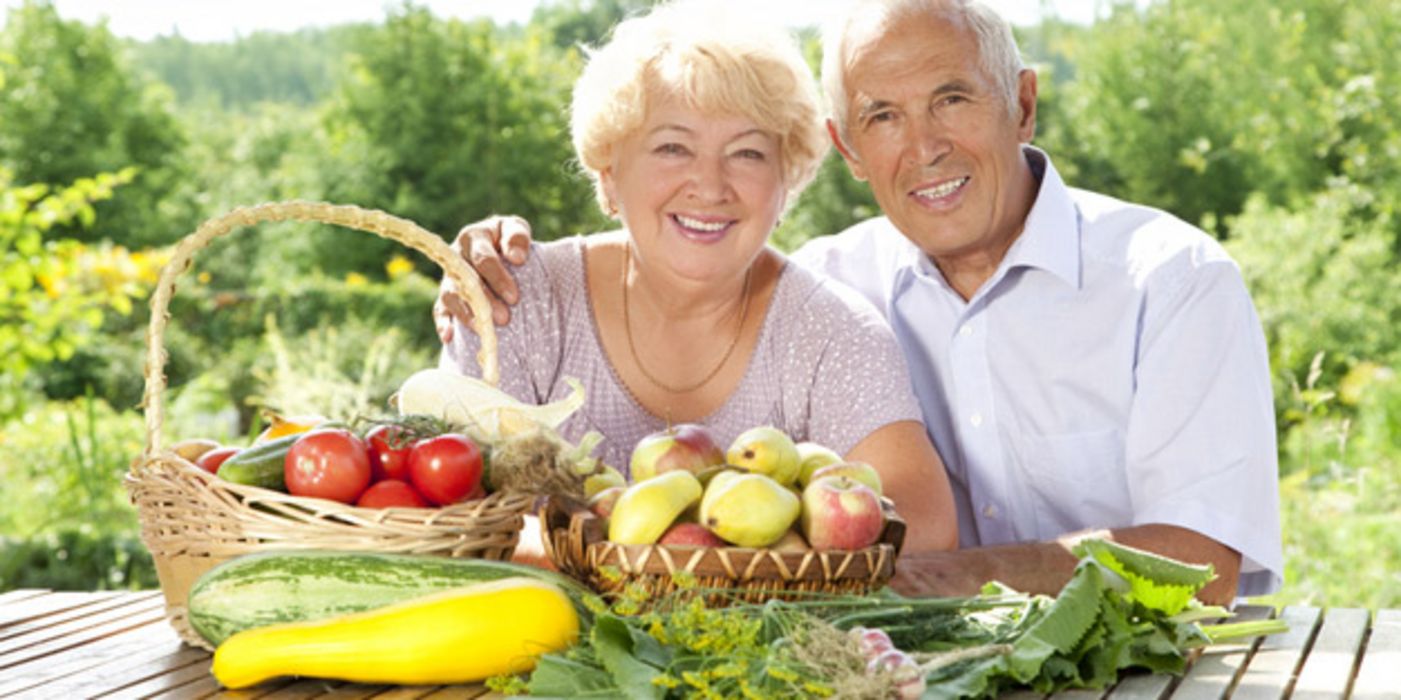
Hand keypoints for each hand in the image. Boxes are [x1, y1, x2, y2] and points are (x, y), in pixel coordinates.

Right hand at [433, 215, 534, 342]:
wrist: (500, 252)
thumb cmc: (509, 241)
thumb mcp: (516, 229)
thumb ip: (518, 237)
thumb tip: (516, 257)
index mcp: (473, 236)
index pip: (482, 258)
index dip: (497, 277)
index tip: (515, 297)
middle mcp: (456, 256)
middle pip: (465, 280)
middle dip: (484, 301)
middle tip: (504, 318)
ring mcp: (449, 277)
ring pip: (451, 296)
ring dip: (466, 314)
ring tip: (483, 330)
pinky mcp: (446, 297)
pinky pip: (440, 310)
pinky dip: (443, 323)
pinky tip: (448, 337)